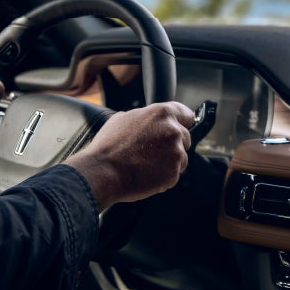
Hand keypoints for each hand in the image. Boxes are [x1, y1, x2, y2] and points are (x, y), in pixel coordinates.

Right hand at [65, 102, 194, 210]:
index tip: (181, 127)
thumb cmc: (109, 146)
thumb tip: (149, 120)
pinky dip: (164, 176)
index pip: (186, 114)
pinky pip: (174, 174)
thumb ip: (144, 116)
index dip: (182, 122)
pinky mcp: (174, 173)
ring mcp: (176, 153)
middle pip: (185, 137)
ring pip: (182, 157)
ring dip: (170, 161)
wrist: (103, 172)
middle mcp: (173, 131)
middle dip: (173, 144)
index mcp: (162, 113)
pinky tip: (147, 173)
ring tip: (147, 164)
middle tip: (153, 151)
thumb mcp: (123, 118)